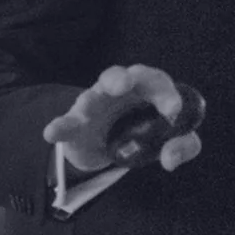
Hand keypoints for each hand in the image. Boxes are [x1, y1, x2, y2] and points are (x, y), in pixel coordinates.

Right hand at [42, 64, 203, 173]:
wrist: (108, 146)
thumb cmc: (146, 131)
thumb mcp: (171, 140)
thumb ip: (182, 146)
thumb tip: (170, 159)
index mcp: (146, 89)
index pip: (157, 82)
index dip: (166, 94)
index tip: (174, 111)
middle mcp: (119, 91)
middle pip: (120, 75)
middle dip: (121, 77)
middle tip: (125, 84)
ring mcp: (94, 105)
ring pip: (91, 95)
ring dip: (90, 100)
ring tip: (90, 105)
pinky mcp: (76, 125)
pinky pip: (66, 124)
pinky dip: (59, 126)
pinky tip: (52, 132)